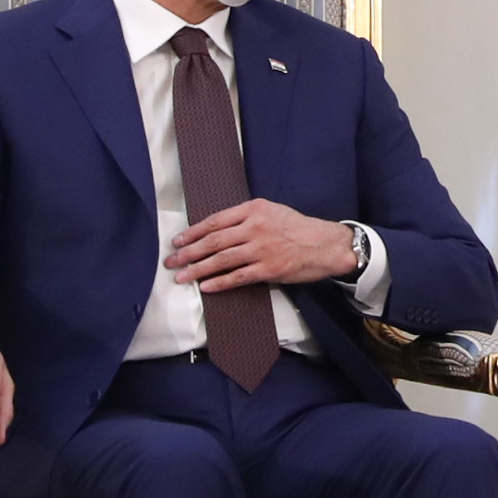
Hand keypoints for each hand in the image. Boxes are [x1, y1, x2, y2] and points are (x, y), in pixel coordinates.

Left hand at [167, 200, 359, 291]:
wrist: (327, 245)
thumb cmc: (299, 228)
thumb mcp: (272, 211)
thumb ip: (246, 218)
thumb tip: (218, 231)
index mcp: (254, 209)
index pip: (215, 221)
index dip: (192, 232)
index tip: (177, 241)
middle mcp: (255, 228)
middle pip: (213, 241)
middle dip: (188, 253)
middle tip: (171, 261)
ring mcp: (262, 249)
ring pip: (221, 260)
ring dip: (197, 270)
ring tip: (181, 277)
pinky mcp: (269, 269)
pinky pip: (238, 277)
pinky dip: (220, 283)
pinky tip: (206, 287)